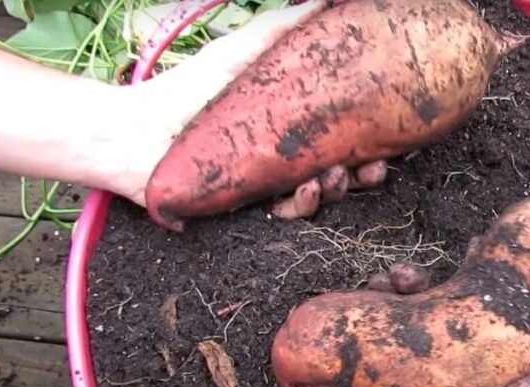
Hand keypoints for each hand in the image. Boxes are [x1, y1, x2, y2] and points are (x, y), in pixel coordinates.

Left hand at [116, 0, 386, 217]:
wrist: (137, 135)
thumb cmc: (189, 89)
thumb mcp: (243, 50)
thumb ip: (284, 27)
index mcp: (296, 119)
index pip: (347, 131)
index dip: (373, 138)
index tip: (392, 139)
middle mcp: (290, 152)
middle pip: (345, 166)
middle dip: (364, 171)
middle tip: (368, 167)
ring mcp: (273, 182)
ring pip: (323, 194)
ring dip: (335, 189)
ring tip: (326, 179)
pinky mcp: (255, 207)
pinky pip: (291, 216)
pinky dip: (300, 207)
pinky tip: (296, 195)